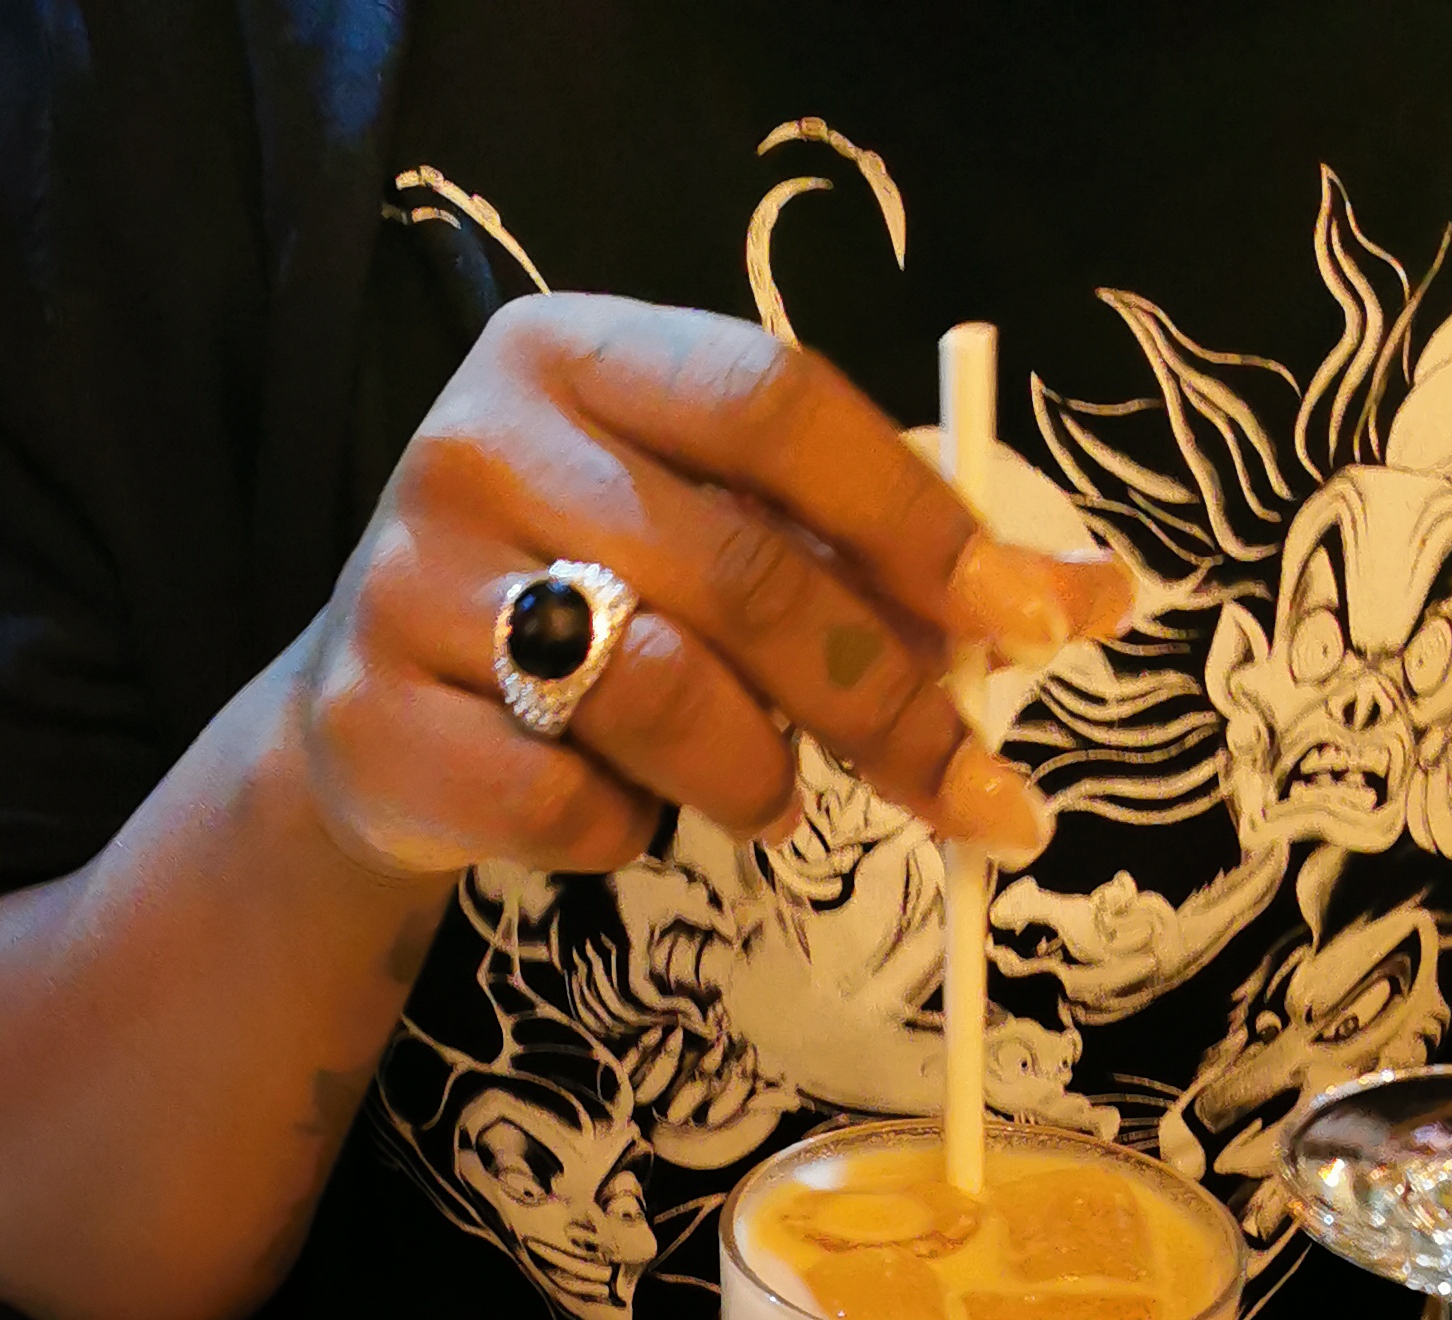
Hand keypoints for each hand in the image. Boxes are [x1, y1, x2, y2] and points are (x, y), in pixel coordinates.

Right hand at [287, 294, 1131, 888]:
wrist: (368, 720)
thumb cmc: (579, 609)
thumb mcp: (704, 535)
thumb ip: (865, 553)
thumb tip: (1084, 601)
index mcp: (578, 352)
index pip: (778, 404)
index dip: (920, 519)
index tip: (1036, 623)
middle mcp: (481, 441)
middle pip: (742, 569)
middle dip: (885, 696)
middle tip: (964, 785)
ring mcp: (412, 583)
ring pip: (659, 695)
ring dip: (755, 776)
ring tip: (767, 801)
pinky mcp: (373, 725)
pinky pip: (563, 805)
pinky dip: (626, 835)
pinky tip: (619, 816)